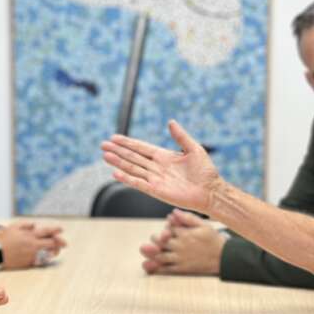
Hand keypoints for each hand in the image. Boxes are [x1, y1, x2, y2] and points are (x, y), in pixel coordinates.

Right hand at [0, 222, 64, 268]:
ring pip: (48, 254)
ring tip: (57, 251)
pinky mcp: (28, 263)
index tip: (61, 229)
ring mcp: (31, 255)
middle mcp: (33, 245)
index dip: (55, 230)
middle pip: (51, 243)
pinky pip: (40, 261)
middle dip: (60, 243)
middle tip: (65, 244)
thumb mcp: (12, 227)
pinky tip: (47, 258)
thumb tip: (34, 225)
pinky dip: (45, 259)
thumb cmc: (1, 239)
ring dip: (54, 252)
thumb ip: (24, 225)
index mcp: (29, 235)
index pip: (47, 231)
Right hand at [101, 119, 222, 213]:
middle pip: (133, 157)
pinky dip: (127, 179)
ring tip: (105, 155)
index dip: (128, 143)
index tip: (114, 137)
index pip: (141, 147)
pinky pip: (138, 183)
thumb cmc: (206, 172)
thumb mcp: (194, 149)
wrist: (211, 191)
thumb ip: (181, 136)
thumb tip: (170, 122)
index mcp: (164, 156)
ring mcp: (155, 179)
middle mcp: (157, 167)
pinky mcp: (157, 191)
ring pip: (132, 168)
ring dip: (118, 162)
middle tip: (103, 144)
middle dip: (118, 151)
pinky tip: (115, 173)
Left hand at [139, 210, 223, 274]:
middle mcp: (180, 245)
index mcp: (185, 233)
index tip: (167, 228)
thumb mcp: (203, 225)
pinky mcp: (181, 269)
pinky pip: (165, 269)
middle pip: (160, 241)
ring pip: (159, 255)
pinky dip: (156, 267)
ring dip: (152, 252)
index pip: (168, 227)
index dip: (166, 227)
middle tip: (157, 238)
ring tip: (151, 249)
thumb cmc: (213, 239)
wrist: (223, 257)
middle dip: (156, 238)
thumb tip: (172, 212)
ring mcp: (180, 258)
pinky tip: (151, 265)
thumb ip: (187, 218)